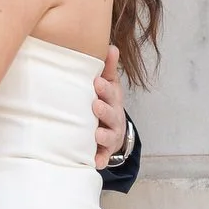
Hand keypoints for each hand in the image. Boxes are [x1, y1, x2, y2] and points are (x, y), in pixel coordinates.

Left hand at [93, 45, 126, 167]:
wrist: (113, 130)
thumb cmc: (105, 101)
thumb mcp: (107, 84)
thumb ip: (107, 67)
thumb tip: (111, 46)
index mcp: (112, 99)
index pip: (110, 92)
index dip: (104, 88)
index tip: (96, 82)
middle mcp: (113, 117)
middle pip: (110, 114)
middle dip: (104, 110)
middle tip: (94, 105)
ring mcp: (110, 135)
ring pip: (108, 136)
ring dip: (102, 135)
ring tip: (95, 134)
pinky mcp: (105, 151)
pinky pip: (103, 157)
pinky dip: (100, 160)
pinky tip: (95, 162)